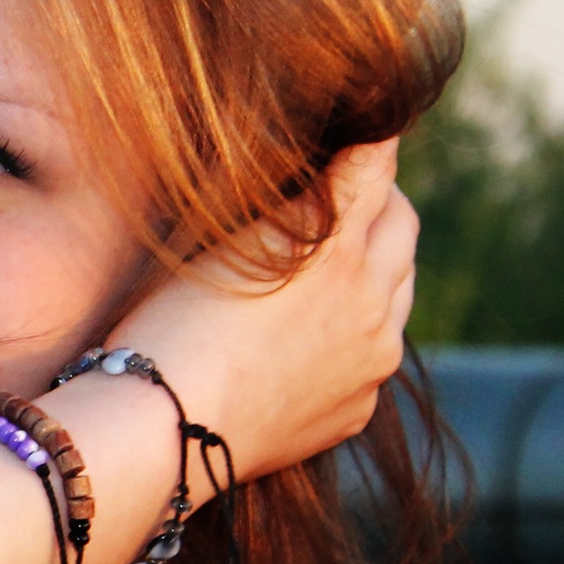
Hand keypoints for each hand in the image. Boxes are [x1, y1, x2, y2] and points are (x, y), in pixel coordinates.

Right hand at [105, 139, 416, 486]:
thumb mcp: (222, 239)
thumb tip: (326, 162)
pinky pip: (371, 357)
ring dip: (373, 271)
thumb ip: (286, 198)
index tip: (352, 131)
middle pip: (402, 229)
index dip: (363, 144)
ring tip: (319, 270)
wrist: (161, 432)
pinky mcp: (354, 411)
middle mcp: (374, 307)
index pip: (377, 169)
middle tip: (339, 195)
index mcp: (342, 250)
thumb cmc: (171, 323)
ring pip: (397, 296)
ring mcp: (370, 365)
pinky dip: (351, 336)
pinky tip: (302, 340)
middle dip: (378, 205)